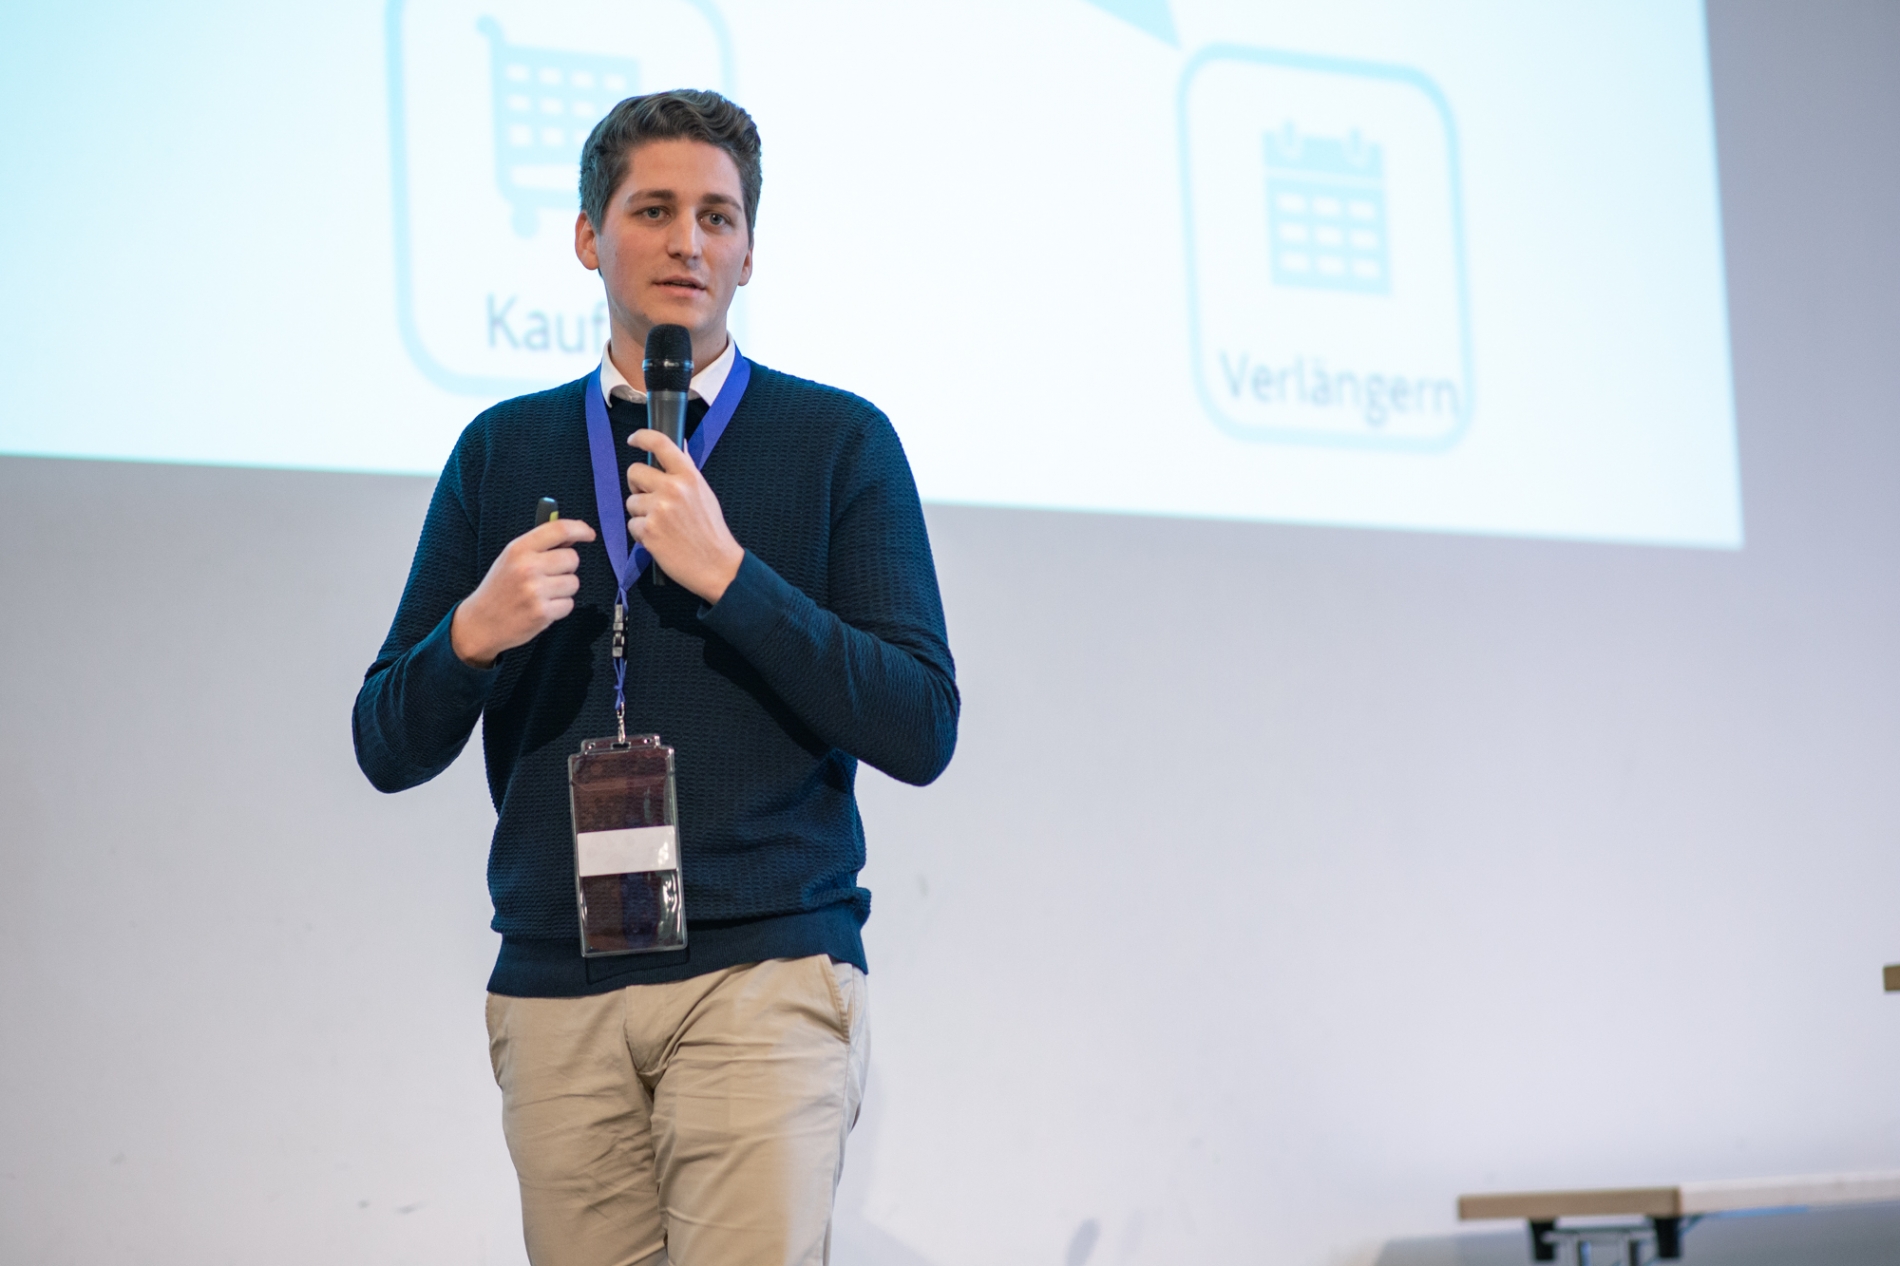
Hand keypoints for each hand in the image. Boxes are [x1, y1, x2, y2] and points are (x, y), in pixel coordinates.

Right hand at [450, 518, 597, 667]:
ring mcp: (535, 591)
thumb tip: (571, 535)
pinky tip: (542, 608)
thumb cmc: (500, 588)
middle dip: (567, 567)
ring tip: (543, 594)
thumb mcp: (511, 558)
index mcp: (519, 549)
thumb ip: (539, 545)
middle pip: (572, 558)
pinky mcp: (542, 613)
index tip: (589, 534)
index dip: (580, 529)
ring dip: (563, 589)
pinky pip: (569, 604)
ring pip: (574, 582)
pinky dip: (559, 607)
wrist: (481, 622)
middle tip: (549, 576)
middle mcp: (527, 567)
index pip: (559, 529)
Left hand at [626, 430, 744, 601]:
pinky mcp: (648, 530)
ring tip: (662, 525)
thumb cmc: (711, 532)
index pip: (660, 444)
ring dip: (640, 513)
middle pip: (634, 471)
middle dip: (637, 485)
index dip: (642, 437)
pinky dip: (642, 533)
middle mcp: (673, 488)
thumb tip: (678, 448)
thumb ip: (686, 472)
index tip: (634, 440)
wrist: (717, 565)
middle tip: (649, 498)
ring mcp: (658, 509)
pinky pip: (632, 524)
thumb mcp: (704, 494)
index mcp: (689, 476)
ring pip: (630, 501)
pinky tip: (660, 539)